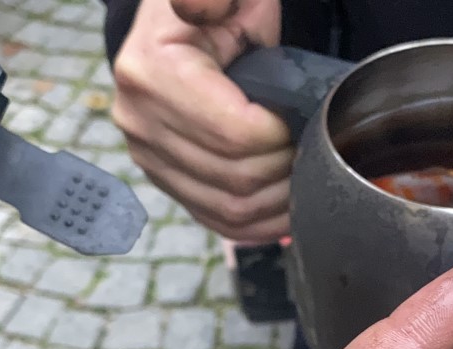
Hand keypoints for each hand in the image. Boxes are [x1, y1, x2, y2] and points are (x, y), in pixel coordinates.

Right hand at [111, 0, 291, 241]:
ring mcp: (146, 154)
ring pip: (229, 207)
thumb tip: (199, 7)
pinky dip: (258, 223)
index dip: (283, 134)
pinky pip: (215, 220)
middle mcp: (139, 119)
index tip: (304, 116)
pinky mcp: (162, 177)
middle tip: (313, 148)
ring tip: (306, 176)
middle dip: (286, 168)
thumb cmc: (216, 9)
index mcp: (152, 72)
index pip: (235, 134)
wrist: (178, 27)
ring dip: (279, 201)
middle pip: (234, 177)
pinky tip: (287, 208)